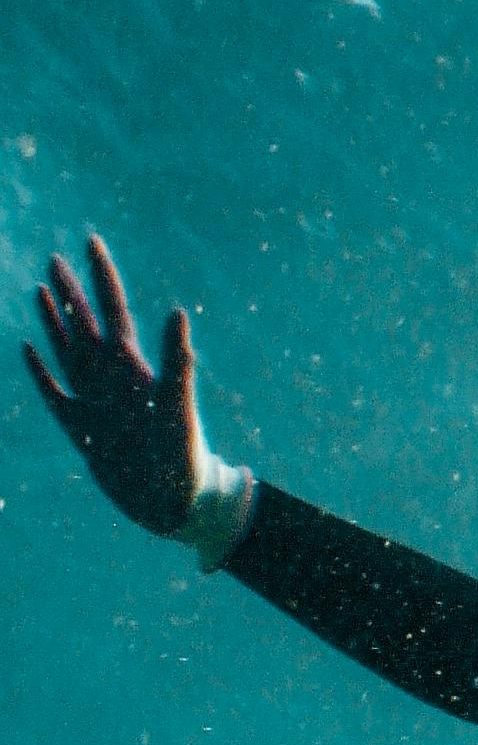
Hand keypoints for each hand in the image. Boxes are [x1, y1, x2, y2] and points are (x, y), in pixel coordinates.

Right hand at [23, 235, 246, 558]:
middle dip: (72, 292)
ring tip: (41, 291)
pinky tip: (28, 350)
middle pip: (86, 324)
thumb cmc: (182, 456)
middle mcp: (113, 379)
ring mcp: (95, 401)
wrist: (172, 503)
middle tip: (56, 257)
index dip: (102, 276)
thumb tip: (178, 311)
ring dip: (55, 322)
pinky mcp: (81, 429)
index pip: (115, 309)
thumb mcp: (177, 405)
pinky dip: (40, 371)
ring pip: (68, 351)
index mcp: (135, 368)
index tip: (92, 242)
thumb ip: (176, 360)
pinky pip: (54, 393)